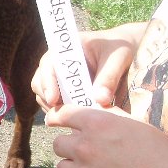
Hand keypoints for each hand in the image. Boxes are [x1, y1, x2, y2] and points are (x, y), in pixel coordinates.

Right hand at [31, 22, 146, 109]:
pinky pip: (56, 105)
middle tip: (62, 115)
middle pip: (39, 82)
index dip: (47, 82)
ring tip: (72, 119)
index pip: (47, 64)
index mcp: (66, 48)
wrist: (127, 50)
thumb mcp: (118, 58)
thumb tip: (100, 100)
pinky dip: (63, 113)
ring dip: (55, 108)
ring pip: (45, 96)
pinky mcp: (65, 91)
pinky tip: (76, 119)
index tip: (54, 100)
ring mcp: (59, 78)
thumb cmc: (120, 48)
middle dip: (47, 99)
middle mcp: (57, 63)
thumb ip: (109, 77)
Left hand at [47, 105, 167, 167]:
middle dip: (68, 146)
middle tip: (81, 151)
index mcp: (96, 123)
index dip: (57, 118)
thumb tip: (90, 114)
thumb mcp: (133, 123)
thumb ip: (107, 118)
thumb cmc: (159, 151)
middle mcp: (85, 146)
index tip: (54, 122)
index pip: (63, 115)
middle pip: (58, 144)